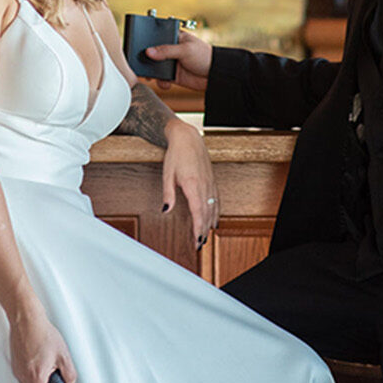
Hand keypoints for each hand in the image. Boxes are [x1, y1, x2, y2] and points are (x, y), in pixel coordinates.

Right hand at [9, 305, 76, 382]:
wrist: (26, 320)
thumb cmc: (42, 334)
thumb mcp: (63, 355)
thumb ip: (69, 374)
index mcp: (36, 378)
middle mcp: (23, 377)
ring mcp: (17, 370)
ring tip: (47, 371)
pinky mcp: (15, 364)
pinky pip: (23, 377)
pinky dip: (31, 375)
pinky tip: (39, 363)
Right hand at [146, 29, 211, 90]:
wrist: (215, 75)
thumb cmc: (205, 56)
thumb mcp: (185, 50)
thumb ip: (166, 50)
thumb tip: (149, 52)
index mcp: (174, 37)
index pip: (157, 37)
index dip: (148, 42)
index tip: (140, 49)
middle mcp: (171, 50)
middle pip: (153, 53)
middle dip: (148, 60)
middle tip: (142, 65)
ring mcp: (171, 63)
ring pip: (155, 67)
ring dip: (152, 73)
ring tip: (151, 77)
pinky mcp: (173, 75)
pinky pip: (161, 79)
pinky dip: (160, 82)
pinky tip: (166, 83)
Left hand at [161, 119, 218, 248]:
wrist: (188, 138)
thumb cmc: (176, 155)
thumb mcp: (167, 174)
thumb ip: (168, 194)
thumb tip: (166, 210)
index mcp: (193, 185)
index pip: (198, 212)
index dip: (198, 228)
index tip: (197, 241)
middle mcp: (204, 185)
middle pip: (207, 213)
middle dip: (204, 230)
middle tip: (199, 244)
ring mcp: (210, 183)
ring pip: (213, 208)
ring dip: (210, 223)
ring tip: (205, 237)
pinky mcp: (212, 180)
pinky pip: (216, 200)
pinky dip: (216, 212)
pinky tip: (214, 220)